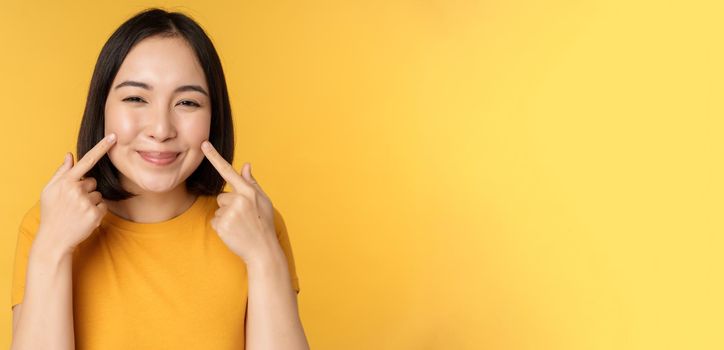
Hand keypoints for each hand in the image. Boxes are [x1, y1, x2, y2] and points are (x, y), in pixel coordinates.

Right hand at [36, 133, 116, 255]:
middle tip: (73, 203)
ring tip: (77, 212)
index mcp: (65, 181)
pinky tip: (84, 218)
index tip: (113, 137)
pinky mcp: (95, 214)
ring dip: (91, 202)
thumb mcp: (49, 191)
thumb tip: (70, 155)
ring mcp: (86, 202)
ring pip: (98, 194)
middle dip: (86, 190)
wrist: (54, 239)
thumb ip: (61, 173)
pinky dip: (96, 212)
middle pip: (92, 182)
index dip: (101, 148)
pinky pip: (103, 206)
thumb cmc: (51, 213)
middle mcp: (76, 190)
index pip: (86, 161)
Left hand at [201, 140, 279, 264]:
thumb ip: (252, 183)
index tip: (203, 144)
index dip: (215, 157)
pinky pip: (215, 221)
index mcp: (249, 191)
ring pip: (218, 209)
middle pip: (222, 196)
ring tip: (240, 226)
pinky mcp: (222, 225)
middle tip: (244, 218)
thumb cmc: (264, 224)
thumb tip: (246, 165)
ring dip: (226, 217)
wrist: (263, 250)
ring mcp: (230, 213)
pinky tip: (234, 233)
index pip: (228, 171)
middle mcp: (239, 200)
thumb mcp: (263, 201)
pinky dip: (222, 228)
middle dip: (229, 206)